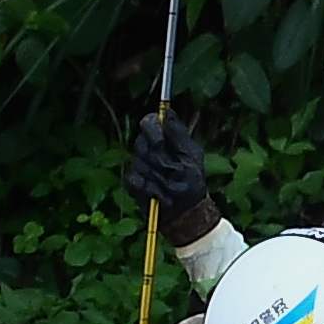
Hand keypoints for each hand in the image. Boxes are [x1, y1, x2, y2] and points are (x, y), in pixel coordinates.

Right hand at [123, 111, 215, 243]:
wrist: (185, 211)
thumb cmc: (191, 182)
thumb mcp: (191, 156)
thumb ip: (178, 135)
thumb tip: (168, 112)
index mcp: (164, 138)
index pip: (150, 121)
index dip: (152, 129)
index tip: (160, 142)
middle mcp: (149, 148)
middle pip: (141, 143)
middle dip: (159, 159)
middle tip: (173, 171)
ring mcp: (139, 165)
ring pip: (139, 163)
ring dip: (158, 177)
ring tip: (171, 187)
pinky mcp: (132, 182)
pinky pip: (134, 179)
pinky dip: (149, 189)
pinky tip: (161, 195)